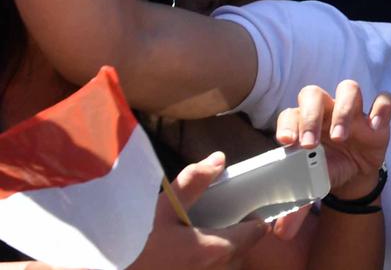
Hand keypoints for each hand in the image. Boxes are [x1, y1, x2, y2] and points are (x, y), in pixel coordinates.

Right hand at [129, 151, 308, 268]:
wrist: (107, 267)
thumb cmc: (133, 243)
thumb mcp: (162, 207)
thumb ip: (193, 182)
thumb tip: (218, 159)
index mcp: (214, 250)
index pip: (255, 233)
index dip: (254, 219)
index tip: (244, 209)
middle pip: (239, 251)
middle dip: (235, 236)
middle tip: (221, 218)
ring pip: (221, 263)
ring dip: (216, 250)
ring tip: (198, 232)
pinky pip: (204, 269)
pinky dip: (199, 260)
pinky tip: (179, 250)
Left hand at [275, 81, 390, 199]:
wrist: (354, 173)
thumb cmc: (328, 168)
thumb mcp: (313, 184)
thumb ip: (298, 202)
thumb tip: (279, 232)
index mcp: (304, 123)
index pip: (290, 113)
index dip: (288, 124)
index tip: (286, 142)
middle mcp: (326, 111)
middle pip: (313, 94)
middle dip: (310, 116)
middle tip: (310, 144)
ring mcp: (353, 110)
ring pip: (348, 89)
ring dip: (343, 111)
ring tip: (341, 137)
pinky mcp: (377, 116)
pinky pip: (384, 100)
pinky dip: (381, 109)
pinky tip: (375, 127)